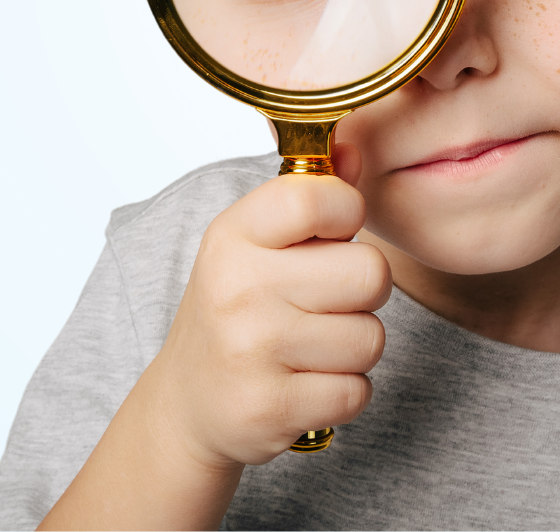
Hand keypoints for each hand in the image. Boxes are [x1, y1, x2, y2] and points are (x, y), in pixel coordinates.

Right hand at [40, 145, 389, 530]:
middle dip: (364, 289)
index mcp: (235, 234)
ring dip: (355, 343)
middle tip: (328, 297)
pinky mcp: (269, 410)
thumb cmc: (237, 304)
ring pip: (371, 337)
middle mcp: (239, 289)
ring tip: (314, 341)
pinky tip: (308, 380)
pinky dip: (344, 389)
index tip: (335, 230)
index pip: (318, 198)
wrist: (188, 401)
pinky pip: (358, 390)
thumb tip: (356, 151)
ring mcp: (252, 352)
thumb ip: (312, 194)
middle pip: (371, 273)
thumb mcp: (258, 238)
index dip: (348, 210)